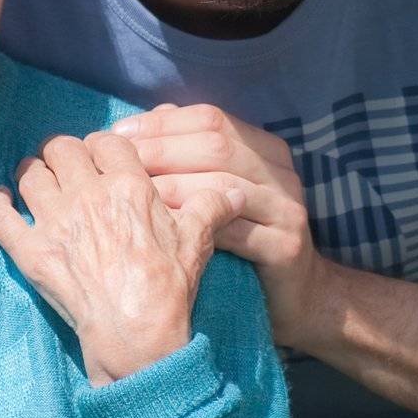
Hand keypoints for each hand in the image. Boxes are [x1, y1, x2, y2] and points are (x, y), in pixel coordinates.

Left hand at [0, 131, 242, 385]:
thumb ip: (211, 207)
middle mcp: (87, 194)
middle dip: (64, 152)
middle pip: (61, 148)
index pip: (106, 141)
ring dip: (32, 172)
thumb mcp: (197, 241)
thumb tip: (233, 190)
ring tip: (37, 180)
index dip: (101, 145)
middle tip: (68, 167)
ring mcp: (54, 221)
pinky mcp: (30, 251)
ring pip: (29, 173)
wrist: (137, 334)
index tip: (101, 157)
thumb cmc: (169, 287)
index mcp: (128, 185)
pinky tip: (0, 200)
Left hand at [112, 104, 327, 349]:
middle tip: (120, 162)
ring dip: (171, 184)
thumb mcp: (220, 191)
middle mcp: (282, 172)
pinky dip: (193, 224)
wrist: (298, 298)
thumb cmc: (245, 241)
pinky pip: (233, 230)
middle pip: (216, 144)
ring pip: (221, 182)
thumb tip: (150, 119)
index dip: (163, 123)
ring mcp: (288, 209)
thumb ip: (192, 153)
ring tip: (132, 192)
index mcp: (267, 149)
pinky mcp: (285, 247)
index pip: (211, 119)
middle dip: (161, 149)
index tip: (120, 133)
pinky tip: (160, 228)